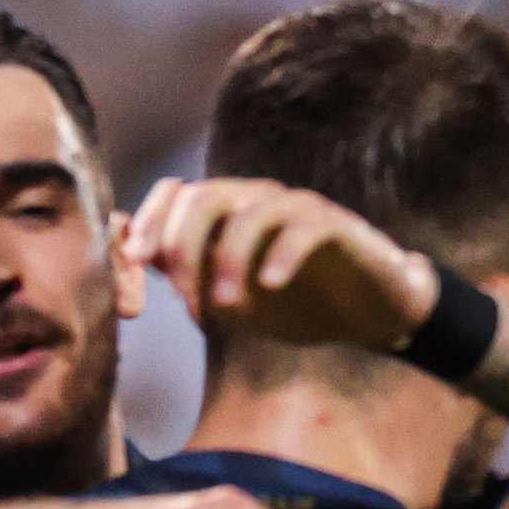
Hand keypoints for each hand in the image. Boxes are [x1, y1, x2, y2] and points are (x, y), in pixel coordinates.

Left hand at [130, 176, 438, 352]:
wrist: (372, 314)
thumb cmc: (300, 305)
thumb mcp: (234, 302)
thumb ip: (188, 281)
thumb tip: (136, 265)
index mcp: (228, 212)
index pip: (176, 193)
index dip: (150, 222)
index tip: (136, 263)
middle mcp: (258, 199)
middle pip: (204, 196)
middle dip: (182, 244)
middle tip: (182, 295)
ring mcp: (298, 208)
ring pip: (249, 212)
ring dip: (227, 259)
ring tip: (224, 305)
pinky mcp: (337, 226)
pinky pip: (301, 228)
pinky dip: (281, 254)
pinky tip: (272, 285)